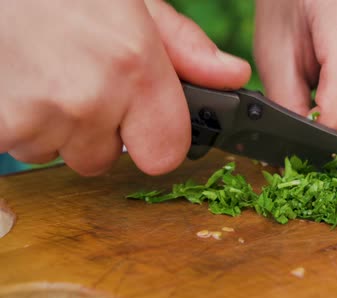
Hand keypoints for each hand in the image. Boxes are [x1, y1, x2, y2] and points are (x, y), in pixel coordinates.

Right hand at [0, 0, 250, 175]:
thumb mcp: (133, 2)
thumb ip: (184, 46)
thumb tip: (231, 75)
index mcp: (133, 67)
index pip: (165, 155)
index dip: (156, 140)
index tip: (143, 121)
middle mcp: (90, 100)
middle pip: (104, 158)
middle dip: (95, 130)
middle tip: (78, 80)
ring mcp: (38, 118)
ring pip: (59, 153)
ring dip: (55, 126)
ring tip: (44, 73)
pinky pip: (20, 148)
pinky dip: (19, 124)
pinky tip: (20, 82)